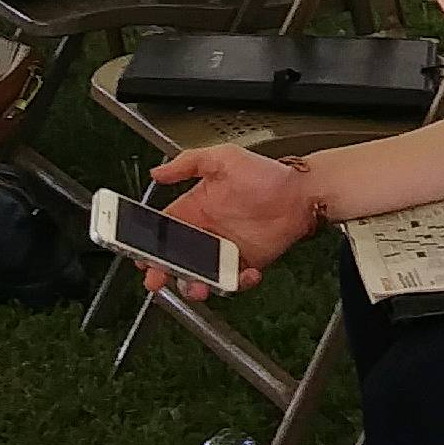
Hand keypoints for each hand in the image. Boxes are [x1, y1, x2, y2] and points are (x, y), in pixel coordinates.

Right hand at [138, 146, 315, 300]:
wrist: (303, 192)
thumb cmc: (267, 174)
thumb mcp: (225, 158)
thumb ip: (190, 162)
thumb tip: (158, 172)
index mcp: (196, 208)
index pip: (163, 229)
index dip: (148, 243)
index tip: (140, 254)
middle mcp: (207, 232)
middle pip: (175, 258)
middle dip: (162, 271)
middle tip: (157, 278)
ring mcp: (224, 250)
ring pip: (199, 275)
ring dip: (194, 285)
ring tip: (198, 286)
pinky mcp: (245, 263)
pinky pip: (232, 281)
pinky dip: (235, 283)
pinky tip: (243, 274)